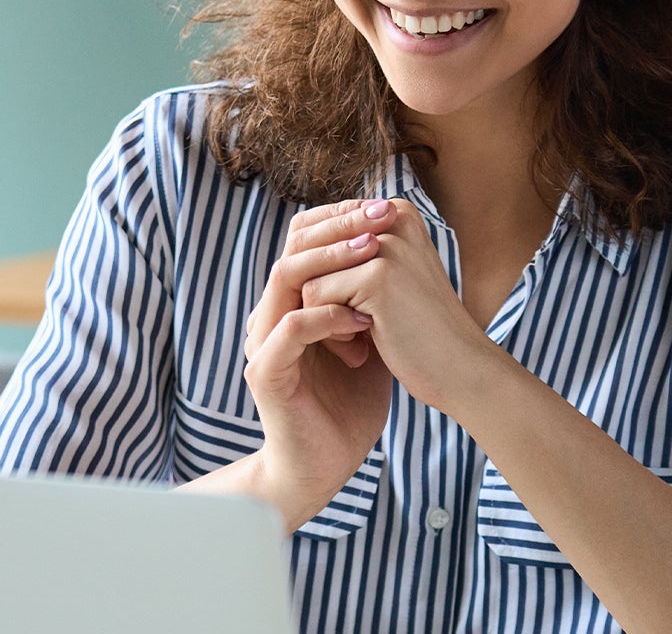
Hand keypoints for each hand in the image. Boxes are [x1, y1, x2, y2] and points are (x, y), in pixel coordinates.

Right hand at [242, 198, 397, 530]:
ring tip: (371, 254)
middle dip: (340, 225)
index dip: (343, 217)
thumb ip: (374, 296)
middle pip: (293, 246)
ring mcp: (264, 341)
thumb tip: (407, 251)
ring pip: (285, 277)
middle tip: (381, 216)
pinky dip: (327, 317)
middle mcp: (271, 313)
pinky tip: (362, 321)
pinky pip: (291, 328)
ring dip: (331, 261)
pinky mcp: (266, 372)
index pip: (306, 238)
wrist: (324, 464)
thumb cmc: (349, 403)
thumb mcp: (369, 338)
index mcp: (292, 300)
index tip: (386, 207)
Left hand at [301, 199, 495, 413]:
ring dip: (321, 314)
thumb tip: (294, 236)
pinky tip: (360, 348)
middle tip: (347, 329)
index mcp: (396, 210)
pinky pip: (315, 297)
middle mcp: (392, 216)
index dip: (323, 275)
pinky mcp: (377, 276)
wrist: (461, 370)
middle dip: (319, 294)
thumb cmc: (420, 329)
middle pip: (311, 251)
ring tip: (356, 338)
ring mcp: (386, 244)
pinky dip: (329, 330)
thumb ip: (350, 251)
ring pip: (307, 274)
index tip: (352, 308)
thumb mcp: (387, 277)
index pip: (322, 230)